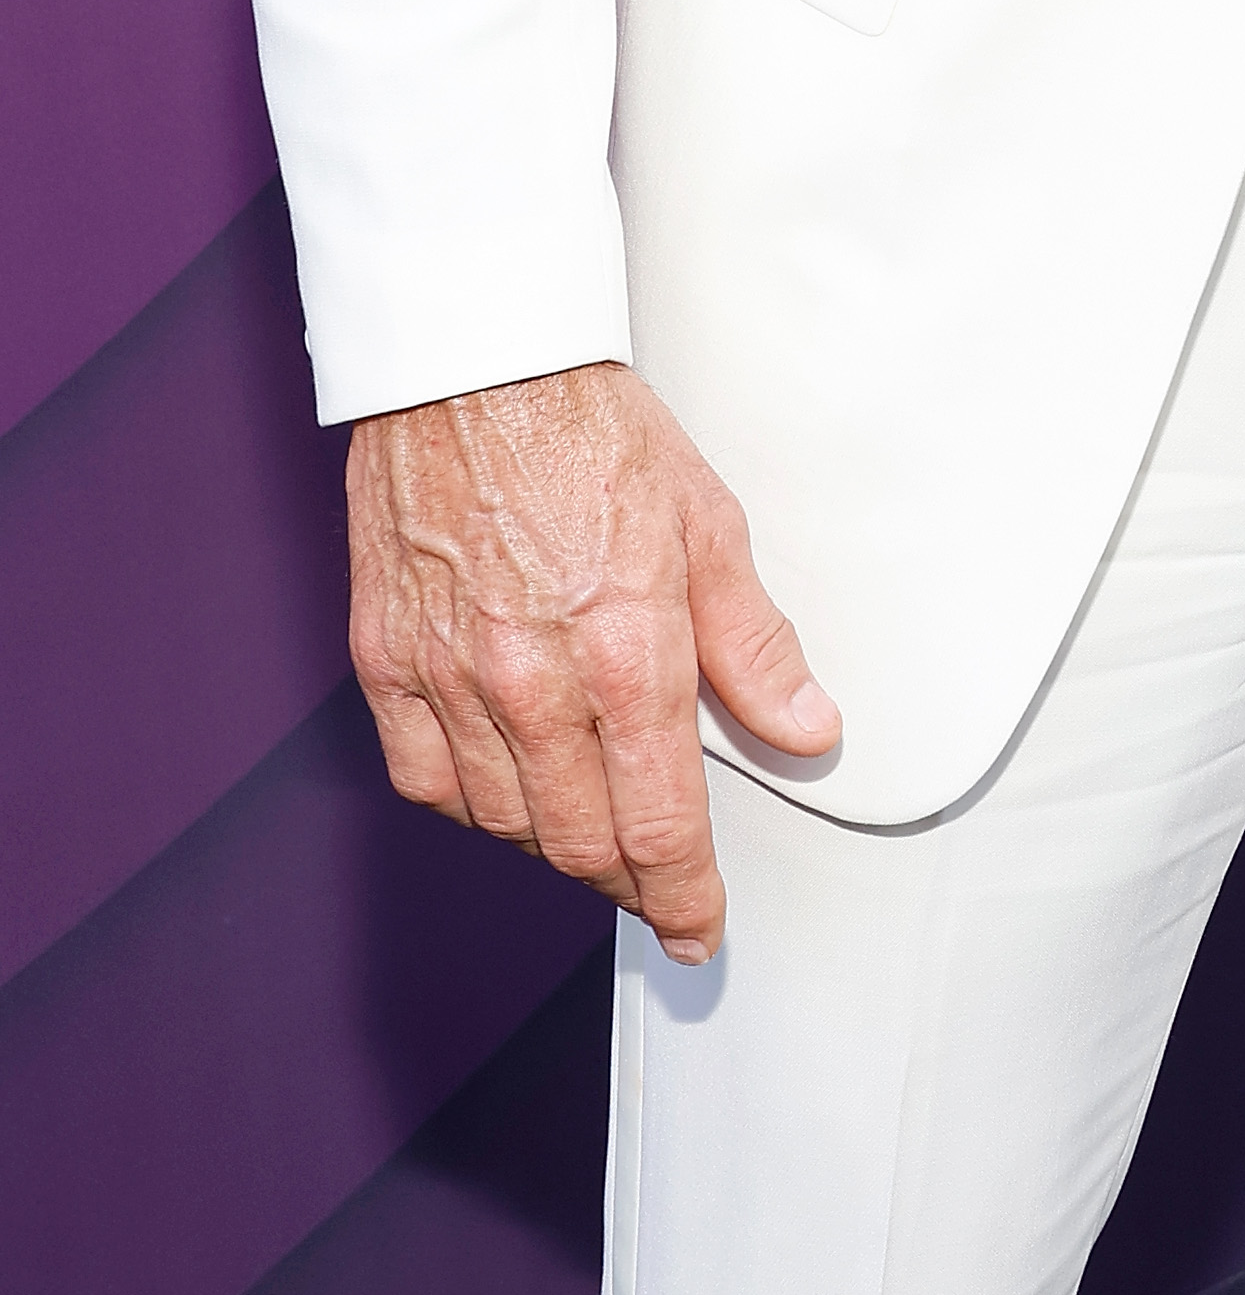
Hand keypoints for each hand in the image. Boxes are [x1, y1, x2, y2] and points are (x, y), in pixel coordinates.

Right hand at [345, 360, 837, 964]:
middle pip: (583, 843)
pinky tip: (510, 787)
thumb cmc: (595, 430)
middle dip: (630, 885)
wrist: (474, 365)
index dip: (684, 895)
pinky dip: (473, 803)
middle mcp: (534, 682)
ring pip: (505, 822)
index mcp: (627, 651)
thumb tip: (808, 727)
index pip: (660, 825)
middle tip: (659, 891)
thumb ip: (755, 645)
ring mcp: (451, 677)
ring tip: (596, 833)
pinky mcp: (387, 662)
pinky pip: (427, 780)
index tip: (698, 929)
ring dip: (557, 847)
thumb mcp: (709, 525)